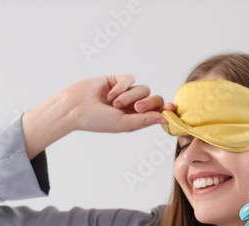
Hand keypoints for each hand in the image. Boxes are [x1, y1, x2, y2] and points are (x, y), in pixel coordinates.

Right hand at [22, 74, 175, 157]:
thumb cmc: (97, 121)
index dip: (166, 110)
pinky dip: (122, 86)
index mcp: (136, 119)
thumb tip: (165, 119)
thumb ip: (145, 120)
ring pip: (143, 89)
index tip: (173, 109)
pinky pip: (130, 79)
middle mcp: (133, 106)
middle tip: (136, 108)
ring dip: (129, 96)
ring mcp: (126, 92)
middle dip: (148, 103)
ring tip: (114, 103)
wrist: (76, 108)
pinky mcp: (117, 80)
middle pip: (154, 99)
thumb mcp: (124, 123)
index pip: (157, 112)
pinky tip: (110, 94)